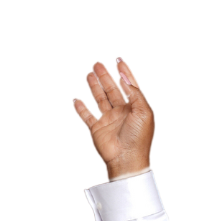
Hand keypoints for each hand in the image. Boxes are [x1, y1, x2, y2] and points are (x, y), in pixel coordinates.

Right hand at [72, 57, 154, 179]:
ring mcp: (109, 120)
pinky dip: (80, 107)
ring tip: (89, 73)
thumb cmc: (138, 139)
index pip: (129, 85)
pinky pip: (86, 115)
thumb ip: (135, 93)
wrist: (126, 161)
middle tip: (97, 63)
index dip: (124, 72)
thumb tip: (124, 77)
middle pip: (112, 89)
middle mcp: (122, 112)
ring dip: (94, 86)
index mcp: (135, 108)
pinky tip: (75, 99)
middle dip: (106, 76)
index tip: (118, 59)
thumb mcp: (143, 112)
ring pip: (100, 98)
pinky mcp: (97, 129)